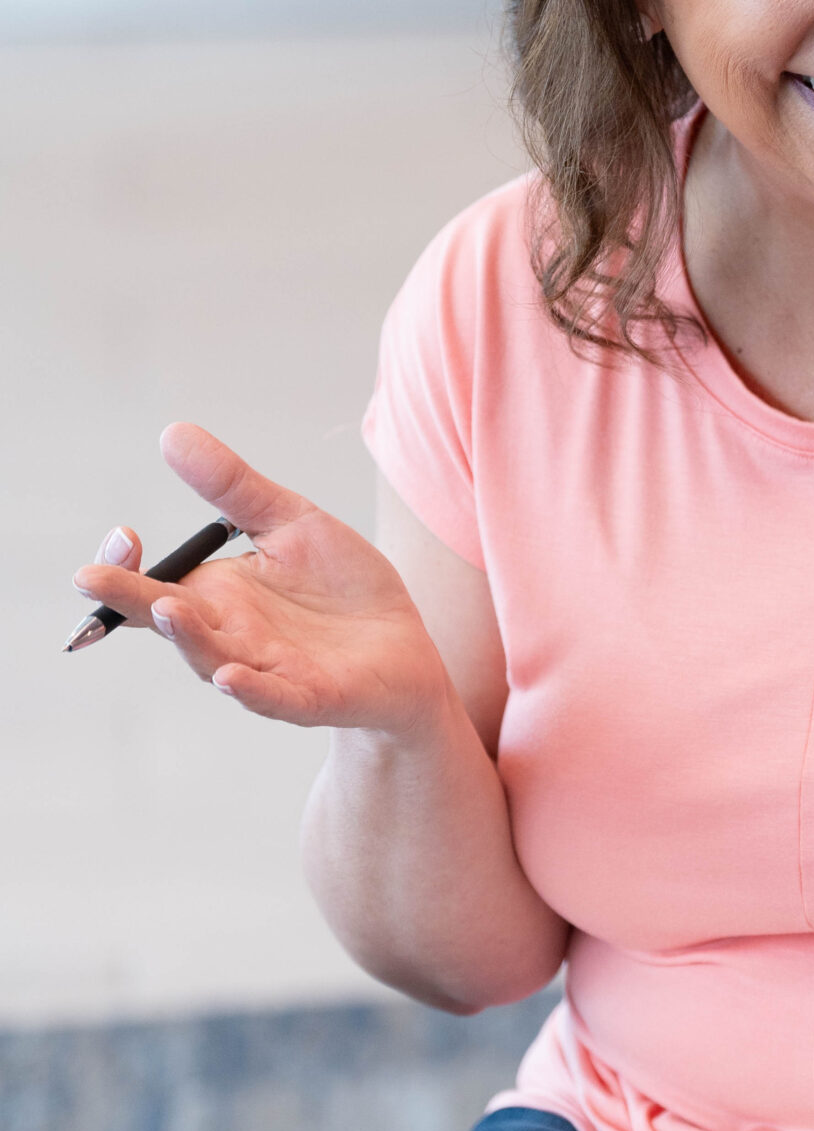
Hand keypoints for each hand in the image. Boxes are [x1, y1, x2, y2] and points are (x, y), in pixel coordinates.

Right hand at [71, 423, 452, 733]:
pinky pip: (272, 697)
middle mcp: (229, 636)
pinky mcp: (309, 696)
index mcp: (216, 596)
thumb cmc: (341, 590)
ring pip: (212, 659)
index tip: (122, 535)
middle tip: (90, 577)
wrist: (406, 651)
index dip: (126, 568)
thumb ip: (234, 488)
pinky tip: (230, 676)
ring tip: (166, 609)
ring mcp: (266, 669)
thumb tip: (172, 433)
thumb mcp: (291, 523)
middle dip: (130, 601)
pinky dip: (249, 689)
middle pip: (168, 621)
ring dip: (188, 638)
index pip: (152, 584)